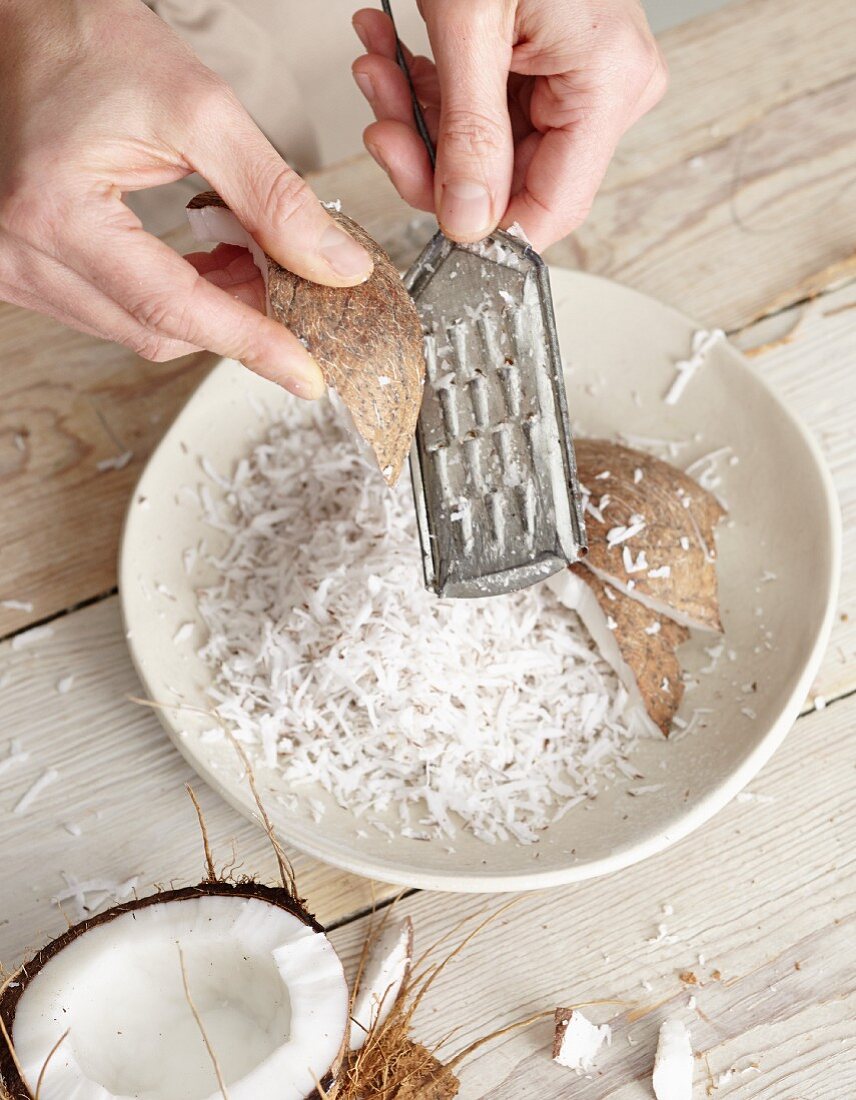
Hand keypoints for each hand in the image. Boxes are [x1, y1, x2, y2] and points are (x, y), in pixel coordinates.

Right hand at [0, 0, 373, 398]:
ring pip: (140, 327)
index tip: (308, 373)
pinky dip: (175, 298)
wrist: (19, 26)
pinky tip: (213, 266)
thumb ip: (272, 194)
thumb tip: (335, 267)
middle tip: (296, 285)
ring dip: (211, 308)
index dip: (251, 343)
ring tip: (254, 260)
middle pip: (159, 330)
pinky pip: (116, 310)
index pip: (174, 309)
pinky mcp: (26, 269)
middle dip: (239, 318)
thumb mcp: (197, 107)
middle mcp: (21, 255)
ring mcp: (16, 268)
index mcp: (56, 213)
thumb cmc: (86, 45)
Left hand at [352, 0, 666, 250]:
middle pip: (510, 180)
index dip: (485, 230)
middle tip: (381, 126)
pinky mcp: (546, 62)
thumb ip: (468, 136)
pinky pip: (483, 107)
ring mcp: (578, 76)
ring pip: (486, 148)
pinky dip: (428, 87)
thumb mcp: (469, 27)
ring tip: (377, 68)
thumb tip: (467, 225)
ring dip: (417, 117)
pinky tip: (392, 54)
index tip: (428, 224)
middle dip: (431, 158)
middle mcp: (606, 87)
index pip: (551, 208)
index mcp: (608, 83)